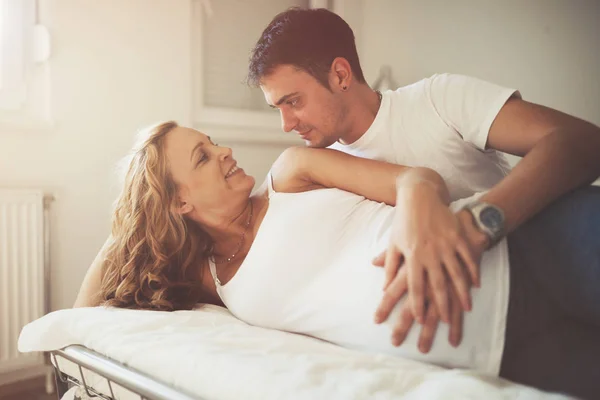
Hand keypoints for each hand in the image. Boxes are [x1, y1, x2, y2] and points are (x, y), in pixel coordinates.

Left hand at [385, 186, 479, 323]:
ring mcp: (445, 244)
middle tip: (444, 322)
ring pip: (455, 274)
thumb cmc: (404, 221)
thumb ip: (389, 265)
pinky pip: (467, 258)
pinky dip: (472, 272)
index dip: (416, 303)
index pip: (414, 285)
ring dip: (461, 293)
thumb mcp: (394, 242)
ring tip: (465, 308)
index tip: (419, 319)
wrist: (421, 195)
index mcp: (411, 255)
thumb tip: (383, 287)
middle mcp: (429, 252)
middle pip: (436, 283)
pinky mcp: (457, 237)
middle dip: (441, 304)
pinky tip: (476, 285)